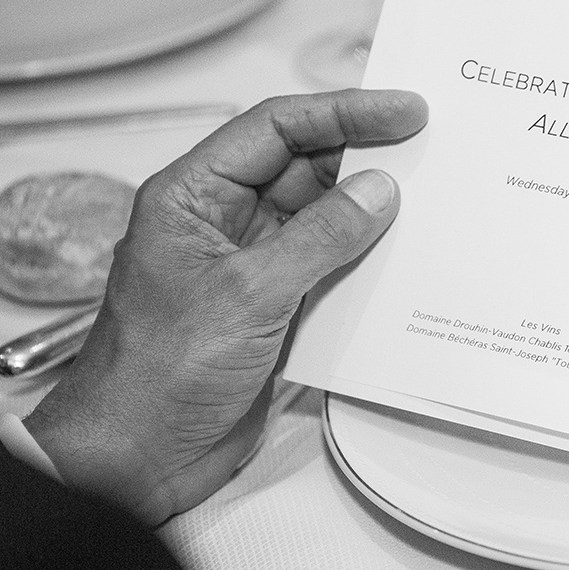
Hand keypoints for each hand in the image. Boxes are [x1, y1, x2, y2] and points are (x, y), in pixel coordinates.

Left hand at [24, 90, 427, 524]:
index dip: (343, 112)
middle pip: (304, 166)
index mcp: (193, 197)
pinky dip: (368, 258)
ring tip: (429, 198)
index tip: (403, 110)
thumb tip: (378, 192)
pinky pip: (331, 266)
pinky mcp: (275, 308)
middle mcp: (221, 224)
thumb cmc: (155, 376)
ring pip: (323, 217)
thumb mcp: (248, 295)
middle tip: (429, 147)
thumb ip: (320, 238)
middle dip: (364, 155)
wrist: (137, 458)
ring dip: (372, 210)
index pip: (275, 128)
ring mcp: (251, 266)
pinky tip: (405, 256)